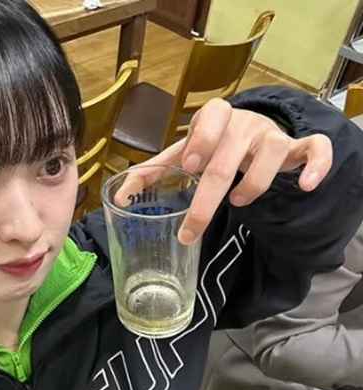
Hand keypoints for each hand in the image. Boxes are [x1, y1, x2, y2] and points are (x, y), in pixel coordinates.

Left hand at [117, 98, 331, 244]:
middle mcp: (245, 124)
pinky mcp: (297, 149)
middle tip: (191, 227)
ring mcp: (273, 136)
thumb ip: (155, 171)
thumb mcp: (184, 153)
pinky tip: (304, 186)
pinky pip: (315, 150)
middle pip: (227, 159)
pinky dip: (315, 166)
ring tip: (237, 201)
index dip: (200, 140)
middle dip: (207, 198)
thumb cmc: (212, 146)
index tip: (189, 168)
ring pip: (269, 157)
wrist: (253, 134)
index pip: (209, 117)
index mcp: (215, 119)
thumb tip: (119, 196)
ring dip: (252, 187)